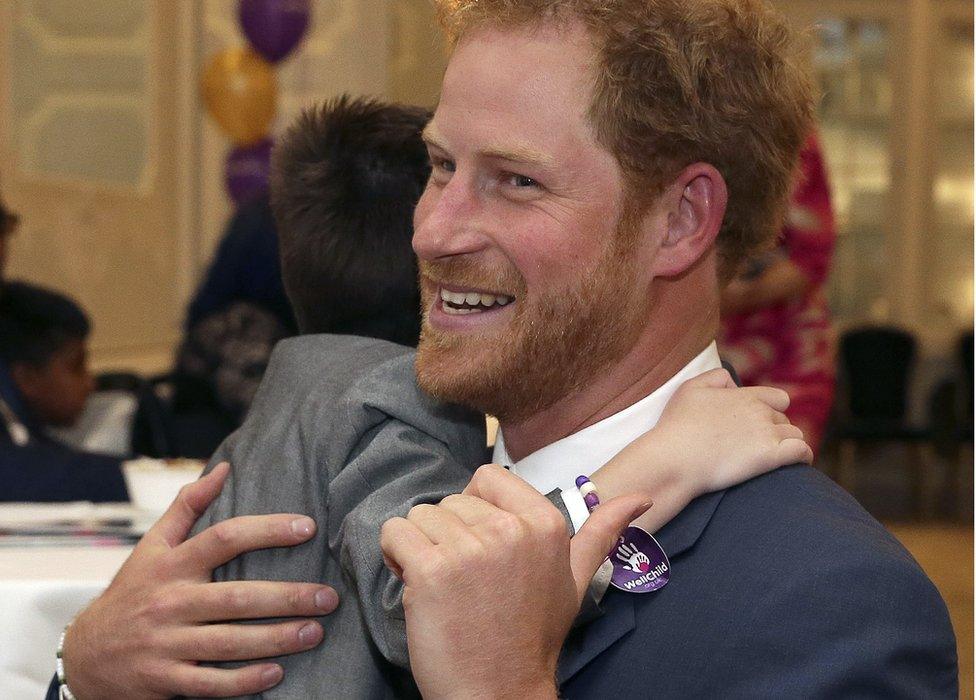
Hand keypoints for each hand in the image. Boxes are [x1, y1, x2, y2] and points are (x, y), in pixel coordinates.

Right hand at [62, 463, 338, 698]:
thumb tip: (223, 467)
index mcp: (172, 565)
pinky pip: (210, 684)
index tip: (307, 527)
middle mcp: (170, 602)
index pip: (225, 538)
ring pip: (230, 643)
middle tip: (328, 597)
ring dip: (277, 639)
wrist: (84, 655)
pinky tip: (277, 673)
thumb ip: (187, 506)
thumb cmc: (132, 592)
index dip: (267, 530)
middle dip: (287, 597)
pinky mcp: (164, 680)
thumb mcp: (151, 545)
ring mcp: (166, 644)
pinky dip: (244, 681)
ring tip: (316, 632)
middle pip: (237, 598)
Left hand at [380, 465, 650, 699]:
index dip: (476, 510)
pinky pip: (395, 532)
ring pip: (421, 515)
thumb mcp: (576, 581)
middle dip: (448, 534)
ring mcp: (470, 549)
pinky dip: (396, 555)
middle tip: (464, 578)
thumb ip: (601, 534)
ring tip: (443, 585)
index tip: (481, 546)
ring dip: (421, 546)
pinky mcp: (431, 570)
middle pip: (452, 501)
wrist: (499, 692)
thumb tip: (640, 497)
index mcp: (545, 523)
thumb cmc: (532, 636)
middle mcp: (509, 530)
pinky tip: (417, 584)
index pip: (488, 478)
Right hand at [594, 369, 810, 532]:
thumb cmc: (677, 426)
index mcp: (744, 396)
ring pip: (795, 434)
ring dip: (788, 443)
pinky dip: (803, 456)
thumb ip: (716, 377)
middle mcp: (759, 412)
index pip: (778, 399)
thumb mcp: (689, 388)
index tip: (759, 423)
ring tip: (776, 455)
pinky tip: (798, 462)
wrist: (674, 458)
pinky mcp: (770, 456)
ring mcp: (767, 434)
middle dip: (775, 429)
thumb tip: (734, 383)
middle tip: (757, 444)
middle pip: (784, 419)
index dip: (771, 410)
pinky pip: (802, 451)